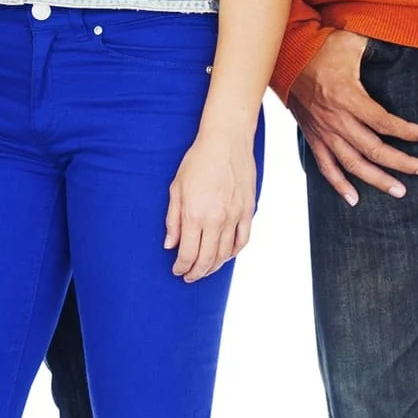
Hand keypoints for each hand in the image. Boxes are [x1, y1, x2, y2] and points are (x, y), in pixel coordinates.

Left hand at [165, 119, 258, 281]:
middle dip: (196, 272)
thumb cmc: (197, 161)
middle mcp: (215, 220)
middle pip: (206, 260)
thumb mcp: (176, 189)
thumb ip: (172, 220)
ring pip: (225, 254)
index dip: (181, 267)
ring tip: (205, 269)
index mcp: (194, 215)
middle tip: (189, 276)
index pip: (187, 254)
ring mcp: (234, 217)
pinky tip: (225, 256)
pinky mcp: (248, 211)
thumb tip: (170, 245)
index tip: (177, 270)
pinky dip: (233, 253)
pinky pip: (242, 241)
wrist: (226, 142)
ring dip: (213, 266)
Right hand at [282, 30, 417, 205]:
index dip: (406, 131)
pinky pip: (326, 167)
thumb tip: (404, 41)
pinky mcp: (313, 137)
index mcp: (348, 97)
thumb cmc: (321, 46)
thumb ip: (378, 46)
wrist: (285, 56)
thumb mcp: (351, 41)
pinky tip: (354, 199)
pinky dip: (339, 185)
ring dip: (377, 180)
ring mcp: (323, 132)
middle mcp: (336, 120)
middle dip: (402, 162)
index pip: (383, 122)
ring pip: (353, 164)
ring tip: (399, 191)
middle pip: (373, 149)